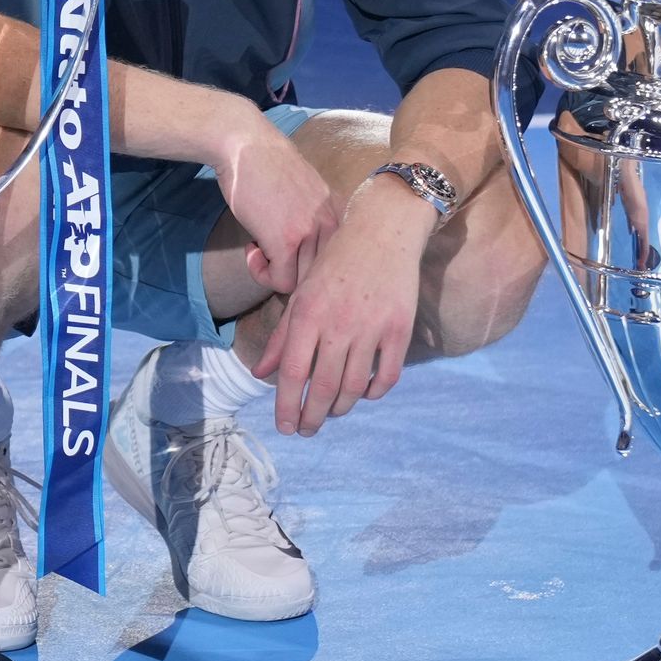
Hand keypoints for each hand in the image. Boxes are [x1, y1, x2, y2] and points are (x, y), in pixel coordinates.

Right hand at [211, 109, 340, 298]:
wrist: (245, 145)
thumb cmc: (267, 167)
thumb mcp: (306, 192)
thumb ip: (314, 219)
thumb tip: (305, 256)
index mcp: (339, 213)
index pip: (338, 261)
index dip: (310, 264)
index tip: (288, 250)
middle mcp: (332, 223)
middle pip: (320, 275)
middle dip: (293, 271)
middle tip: (271, 254)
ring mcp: (310, 232)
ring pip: (301, 282)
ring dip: (275, 273)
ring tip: (260, 250)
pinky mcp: (285, 240)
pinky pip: (280, 281)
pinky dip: (261, 273)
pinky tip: (252, 249)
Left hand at [258, 183, 431, 435]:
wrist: (383, 231)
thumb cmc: (335, 263)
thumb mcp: (301, 294)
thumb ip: (283, 337)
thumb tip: (261, 374)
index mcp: (308, 313)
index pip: (293, 373)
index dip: (286, 405)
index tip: (285, 426)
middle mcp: (338, 324)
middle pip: (322, 387)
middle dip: (311, 417)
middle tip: (306, 430)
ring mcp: (372, 328)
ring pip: (353, 387)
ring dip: (339, 407)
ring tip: (330, 412)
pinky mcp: (400, 329)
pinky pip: (387, 376)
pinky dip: (374, 392)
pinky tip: (363, 394)